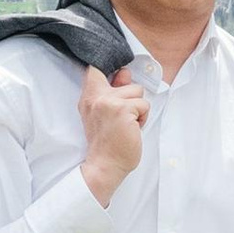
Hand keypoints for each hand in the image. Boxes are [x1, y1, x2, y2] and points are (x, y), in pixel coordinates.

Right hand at [77, 63, 150, 204]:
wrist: (104, 166)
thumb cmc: (106, 142)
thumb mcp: (105, 113)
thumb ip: (113, 91)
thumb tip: (124, 72)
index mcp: (89, 97)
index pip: (95, 68)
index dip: (110, 66)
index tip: (117, 75)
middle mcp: (96, 96)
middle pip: (126, 79)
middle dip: (131, 97)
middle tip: (121, 117)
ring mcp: (109, 102)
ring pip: (138, 91)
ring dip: (138, 109)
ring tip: (127, 124)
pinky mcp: (123, 109)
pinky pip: (144, 105)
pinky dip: (143, 118)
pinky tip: (132, 129)